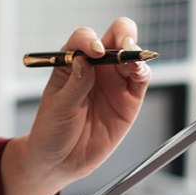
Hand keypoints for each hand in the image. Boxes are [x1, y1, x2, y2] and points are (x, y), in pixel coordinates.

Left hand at [1, 18, 150, 194]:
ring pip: (132, 54)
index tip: (92, 51)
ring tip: (131, 60)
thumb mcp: (58, 108)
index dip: (89, 40)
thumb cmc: (52, 130)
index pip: (83, 39)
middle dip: (122, 33)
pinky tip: (139, 71)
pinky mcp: (129, 98)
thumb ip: (74, 85)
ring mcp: (114, 81)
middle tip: (123, 45)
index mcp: (71, 63)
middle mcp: (95, 67)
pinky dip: (143, 70)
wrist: (61, 161)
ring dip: (135, 52)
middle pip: (114, 37)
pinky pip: (141, 78)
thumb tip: (84, 60)